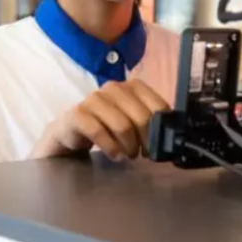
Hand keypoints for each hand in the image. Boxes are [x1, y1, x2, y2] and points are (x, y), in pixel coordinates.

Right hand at [31, 79, 168, 160]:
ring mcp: (93, 99)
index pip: (158, 105)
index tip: (159, 145)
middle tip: (144, 154)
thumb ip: (151, 123)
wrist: (69, 132)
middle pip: (142, 117)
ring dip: (129, 146)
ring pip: (122, 125)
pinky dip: (110, 148)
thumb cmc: (106, 126)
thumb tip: (171, 135)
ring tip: (129, 155)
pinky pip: (98, 132)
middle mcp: (113, 88)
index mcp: (132, 86)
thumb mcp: (132, 122)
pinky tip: (115, 156)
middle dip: (147, 140)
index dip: (162, 129)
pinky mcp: (76, 114)